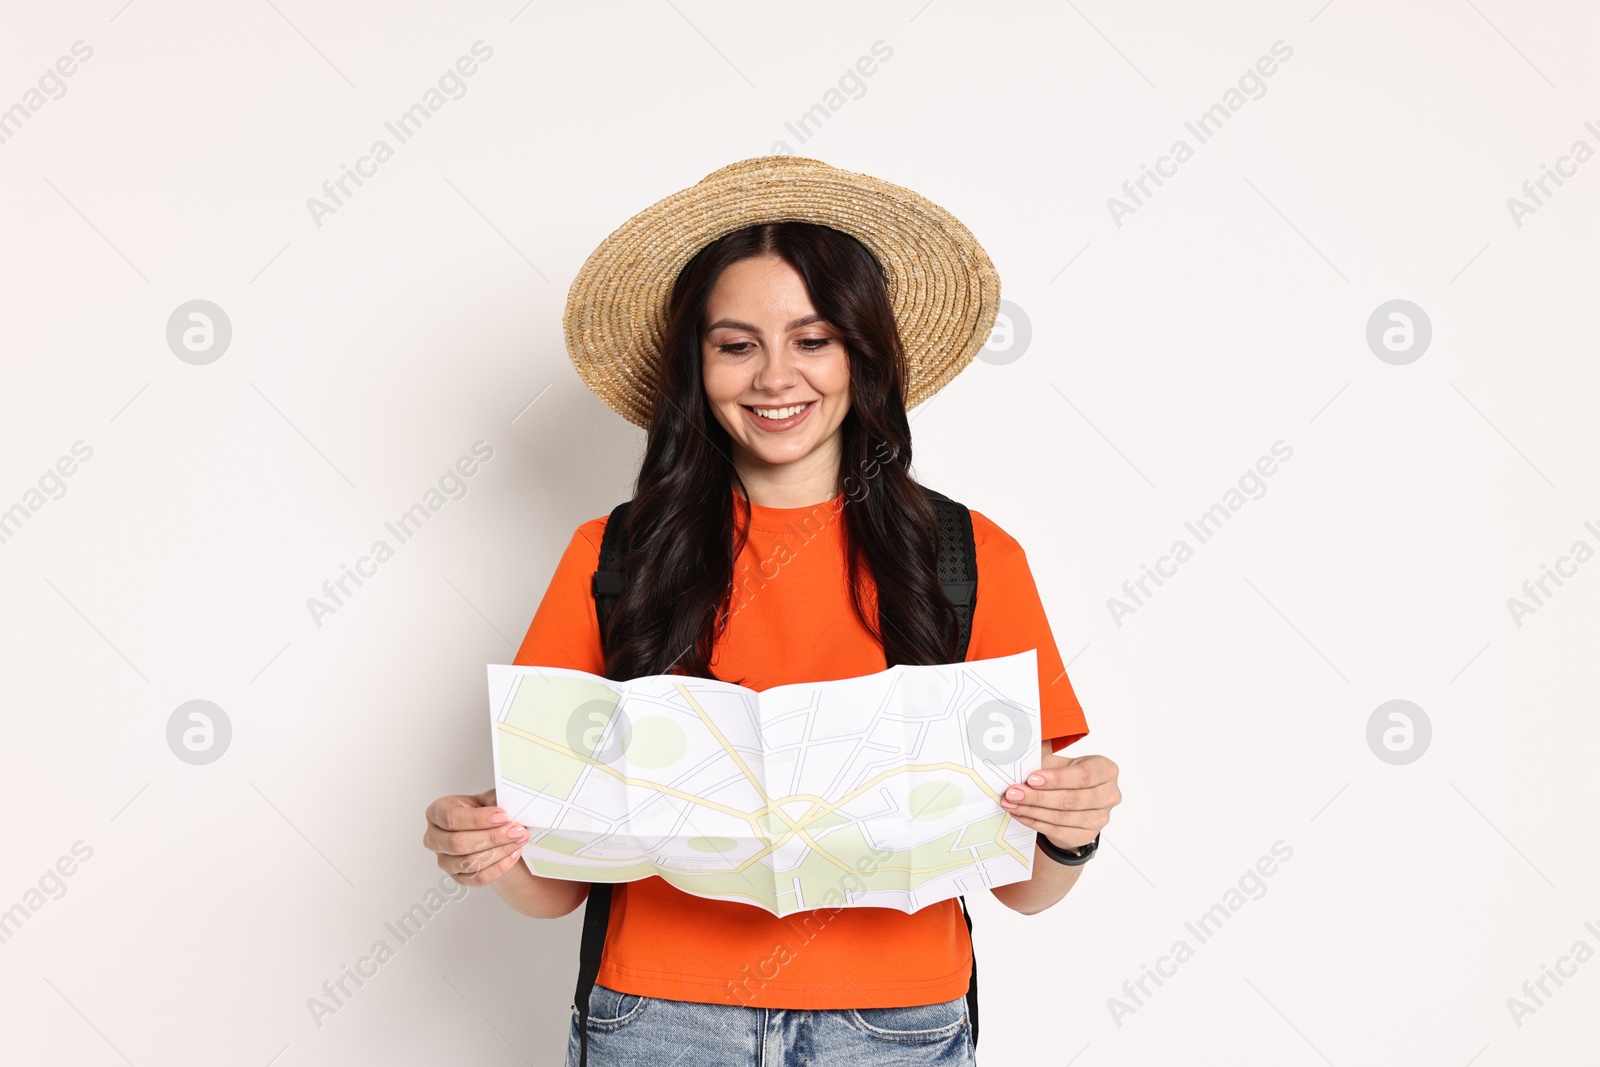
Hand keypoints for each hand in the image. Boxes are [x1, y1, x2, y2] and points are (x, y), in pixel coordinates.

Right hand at [423, 787, 529, 886]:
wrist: (491, 831)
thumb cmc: (485, 813)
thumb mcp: (488, 799)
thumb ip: (495, 800)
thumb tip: (510, 804)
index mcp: (437, 812)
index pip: (452, 818)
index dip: (478, 819)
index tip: (503, 816)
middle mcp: (434, 837)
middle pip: (458, 843)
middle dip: (492, 837)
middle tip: (516, 830)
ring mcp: (443, 860)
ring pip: (468, 862)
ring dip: (499, 852)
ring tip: (518, 841)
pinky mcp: (457, 877)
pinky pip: (478, 878)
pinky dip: (499, 867)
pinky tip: (512, 854)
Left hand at [999, 751, 1120, 852]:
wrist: (1075, 802)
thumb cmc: (1068, 776)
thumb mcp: (1061, 763)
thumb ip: (1045, 761)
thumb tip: (1020, 760)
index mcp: (1106, 770)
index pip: (1083, 775)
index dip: (1057, 778)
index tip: (1032, 779)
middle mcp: (1109, 795)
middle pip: (1071, 799)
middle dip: (1038, 796)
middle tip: (1014, 793)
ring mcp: (1101, 818)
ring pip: (1062, 817)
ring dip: (1032, 810)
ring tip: (1012, 803)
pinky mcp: (1088, 835)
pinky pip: (1057, 830)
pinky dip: (1034, 822)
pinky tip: (1020, 814)